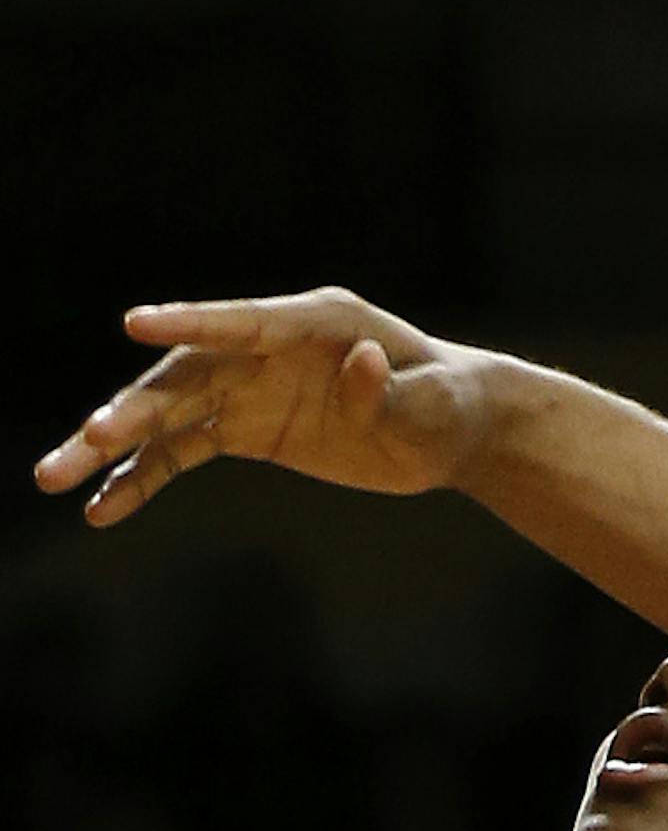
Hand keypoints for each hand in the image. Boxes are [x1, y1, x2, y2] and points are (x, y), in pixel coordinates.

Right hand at [34, 289, 494, 525]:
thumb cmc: (446, 406)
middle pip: (188, 374)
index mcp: (315, 321)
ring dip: (114, 445)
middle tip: (85, 440)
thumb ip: (387, 388)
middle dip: (133, 407)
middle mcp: (270, 349)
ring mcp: (252, 387)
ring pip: (168, 413)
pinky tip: (101, 509)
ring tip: (53, 478)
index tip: (135, 323)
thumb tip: (360, 361)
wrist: (451, 430)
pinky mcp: (246, 428)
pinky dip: (142, 478)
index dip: (191, 321)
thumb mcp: (429, 403)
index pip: (243, 322)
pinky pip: (182, 452)